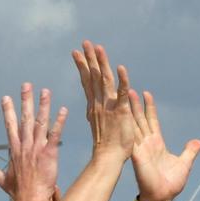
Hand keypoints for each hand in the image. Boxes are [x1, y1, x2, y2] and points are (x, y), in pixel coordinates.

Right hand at [0, 83, 66, 200]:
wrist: (31, 199)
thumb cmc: (19, 192)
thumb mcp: (3, 181)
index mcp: (15, 150)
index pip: (10, 126)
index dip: (8, 111)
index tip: (6, 98)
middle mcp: (25, 145)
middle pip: (25, 118)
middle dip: (25, 100)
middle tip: (26, 85)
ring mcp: (36, 148)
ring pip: (40, 122)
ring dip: (43, 105)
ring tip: (45, 91)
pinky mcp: (49, 153)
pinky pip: (55, 134)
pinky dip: (59, 122)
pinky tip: (63, 110)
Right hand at [73, 41, 135, 158]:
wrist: (108, 158)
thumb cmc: (105, 146)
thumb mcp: (97, 125)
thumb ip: (94, 114)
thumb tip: (89, 109)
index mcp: (94, 106)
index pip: (87, 81)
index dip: (83, 66)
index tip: (77, 53)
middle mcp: (99, 103)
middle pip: (93, 76)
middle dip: (89, 58)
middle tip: (84, 42)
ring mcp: (109, 106)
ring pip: (104, 80)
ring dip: (102, 63)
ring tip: (98, 47)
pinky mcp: (121, 112)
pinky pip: (122, 93)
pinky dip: (122, 80)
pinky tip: (121, 68)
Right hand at [127, 89, 199, 200]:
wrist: (162, 198)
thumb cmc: (170, 184)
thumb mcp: (184, 163)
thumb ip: (190, 151)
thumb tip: (198, 141)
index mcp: (157, 144)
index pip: (152, 121)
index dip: (149, 107)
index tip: (146, 94)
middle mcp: (147, 144)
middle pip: (140, 119)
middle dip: (135, 105)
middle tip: (129, 89)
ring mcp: (140, 149)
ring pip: (133, 126)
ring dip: (128, 112)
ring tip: (123, 97)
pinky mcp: (136, 156)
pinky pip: (130, 139)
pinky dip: (126, 128)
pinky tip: (120, 116)